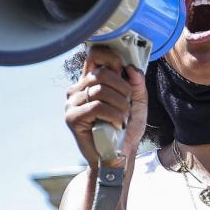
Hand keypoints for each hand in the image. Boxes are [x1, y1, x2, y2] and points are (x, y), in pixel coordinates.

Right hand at [64, 45, 147, 166]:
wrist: (118, 155)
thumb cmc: (125, 128)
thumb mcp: (137, 102)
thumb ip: (137, 84)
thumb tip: (131, 68)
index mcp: (91, 81)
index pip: (95, 55)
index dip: (112, 58)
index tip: (125, 72)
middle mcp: (78, 88)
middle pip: (102, 73)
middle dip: (124, 89)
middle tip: (128, 106)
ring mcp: (72, 102)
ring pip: (101, 90)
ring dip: (121, 105)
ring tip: (123, 118)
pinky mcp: (71, 117)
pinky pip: (96, 106)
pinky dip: (114, 115)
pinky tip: (117, 125)